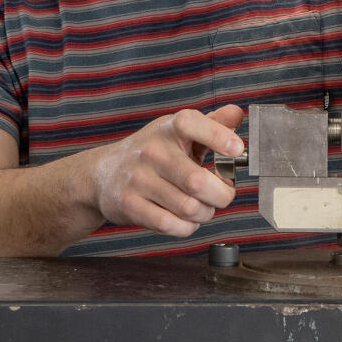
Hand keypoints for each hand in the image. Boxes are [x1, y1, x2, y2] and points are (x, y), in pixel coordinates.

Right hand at [87, 104, 246, 236]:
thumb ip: (212, 124)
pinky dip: (187, 227)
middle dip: (222, 194)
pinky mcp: (130, 205)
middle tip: (222, 194)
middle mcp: (152, 152)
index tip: (238, 150)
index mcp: (168, 129)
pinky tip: (185, 218)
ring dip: (205, 213)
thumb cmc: (152, 153)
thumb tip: (238, 114)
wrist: (102, 174)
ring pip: (189, 207)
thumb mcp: (178, 132)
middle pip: (197, 182)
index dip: (218, 136)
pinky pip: (171, 225)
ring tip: (203, 207)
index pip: (191, 123)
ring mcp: (138, 180)